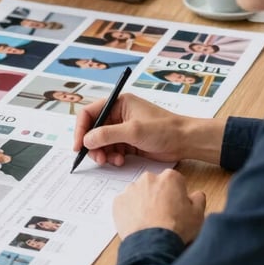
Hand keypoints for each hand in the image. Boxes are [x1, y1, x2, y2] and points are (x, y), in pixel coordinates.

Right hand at [74, 93, 189, 165]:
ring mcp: (122, 129)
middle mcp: (118, 114)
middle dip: (92, 145)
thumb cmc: (164, 129)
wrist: (185, 141)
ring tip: (111, 161)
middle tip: (97, 159)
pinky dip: (112, 157)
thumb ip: (107, 135)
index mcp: (118, 103)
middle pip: (93, 130)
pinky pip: (111, 150)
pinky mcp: (128, 142)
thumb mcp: (133, 131)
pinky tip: (119, 161)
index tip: (78, 145)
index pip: (89, 113)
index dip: (81, 129)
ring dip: (102, 153)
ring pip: (101, 142)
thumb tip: (86, 140)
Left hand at [113, 169, 205, 243]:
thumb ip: (198, 198)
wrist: (153, 244)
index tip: (177, 205)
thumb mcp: (198, 214)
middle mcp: (148, 179)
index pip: (175, 181)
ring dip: (143, 203)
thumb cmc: (176, 228)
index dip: (177, 194)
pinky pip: (125, 204)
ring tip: (150, 221)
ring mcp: (131, 189)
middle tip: (163, 214)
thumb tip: (196, 195)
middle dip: (158, 196)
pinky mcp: (118, 202)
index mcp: (169, 178)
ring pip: (138, 193)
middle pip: (155, 185)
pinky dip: (130, 211)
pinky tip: (138, 223)